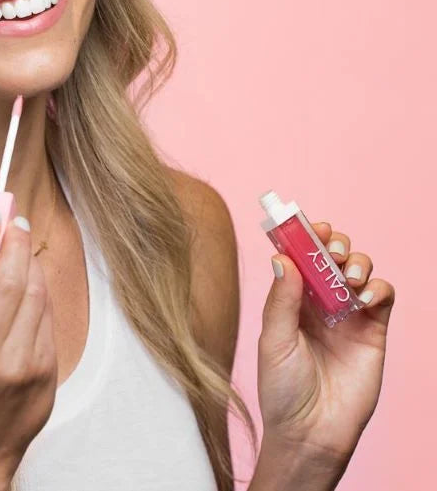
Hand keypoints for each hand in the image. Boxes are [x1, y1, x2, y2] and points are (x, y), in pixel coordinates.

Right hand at [0, 210, 57, 485]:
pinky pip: (46, 315)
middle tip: (15, 221)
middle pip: (5, 278)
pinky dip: (39, 290)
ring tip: (22, 247)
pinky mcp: (43, 372)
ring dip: (29, 260)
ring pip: (32, 293)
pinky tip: (31, 281)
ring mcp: (15, 366)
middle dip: (13, 240)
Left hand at [257, 221, 394, 469]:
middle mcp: (319, 302)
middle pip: (332, 257)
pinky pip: (382, 297)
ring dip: (357, 261)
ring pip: (359, 270)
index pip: (300, 257)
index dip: (305, 238)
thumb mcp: (274, 340)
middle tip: (332, 248)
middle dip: (334, 243)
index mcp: (291, 299)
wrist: (311, 432)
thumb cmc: (282, 388)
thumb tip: (283, 258)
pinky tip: (365, 296)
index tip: (309, 225)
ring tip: (349, 275)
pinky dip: (378, 287)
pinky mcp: (372, 331)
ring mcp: (347, 315)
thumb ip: (281, 300)